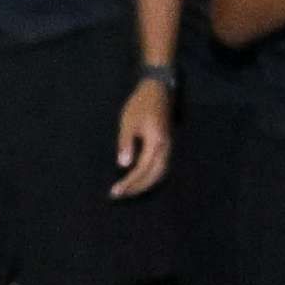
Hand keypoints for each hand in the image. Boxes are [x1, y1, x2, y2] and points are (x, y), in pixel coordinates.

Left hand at [111, 81, 171, 198]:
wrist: (158, 90)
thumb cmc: (140, 104)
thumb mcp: (128, 122)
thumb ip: (126, 143)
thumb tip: (124, 165)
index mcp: (156, 143)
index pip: (142, 170)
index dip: (129, 183)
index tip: (115, 191)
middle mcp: (166, 148)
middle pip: (154, 176)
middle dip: (137, 188)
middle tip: (119, 195)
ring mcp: (168, 147)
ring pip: (160, 173)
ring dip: (145, 184)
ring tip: (129, 191)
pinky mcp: (167, 145)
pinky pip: (162, 167)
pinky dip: (151, 177)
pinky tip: (140, 179)